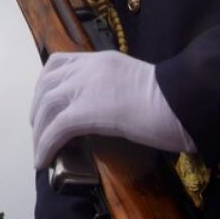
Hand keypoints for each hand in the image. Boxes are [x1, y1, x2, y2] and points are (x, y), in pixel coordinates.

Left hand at [29, 50, 195, 168]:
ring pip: (46, 105)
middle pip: (47, 83)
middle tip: (39, 127)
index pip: (59, 62)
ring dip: (39, 129)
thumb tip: (108, 106)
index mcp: (102, 59)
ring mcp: (85, 88)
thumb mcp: (136, 81)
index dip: (45, 82)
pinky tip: (44, 159)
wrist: (182, 100)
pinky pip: (55, 129)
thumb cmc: (172, 96)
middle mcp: (88, 68)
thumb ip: (116, 86)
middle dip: (38, 107)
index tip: (45, 100)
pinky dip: (45, 145)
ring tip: (41, 147)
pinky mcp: (85, 111)